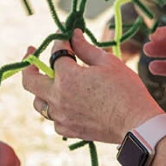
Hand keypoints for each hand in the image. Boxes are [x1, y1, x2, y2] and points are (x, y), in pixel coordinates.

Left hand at [22, 29, 163, 143]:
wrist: (136, 124)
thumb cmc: (126, 89)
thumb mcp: (108, 62)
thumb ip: (85, 48)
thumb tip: (73, 35)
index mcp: (67, 76)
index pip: (56, 53)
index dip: (62, 42)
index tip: (68, 38)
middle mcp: (57, 97)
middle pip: (29, 81)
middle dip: (29, 65)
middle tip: (31, 56)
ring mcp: (61, 116)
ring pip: (38, 103)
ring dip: (41, 90)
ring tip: (49, 83)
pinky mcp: (69, 130)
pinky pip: (53, 120)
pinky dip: (55, 110)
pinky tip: (64, 104)